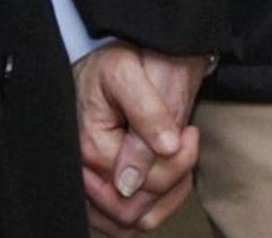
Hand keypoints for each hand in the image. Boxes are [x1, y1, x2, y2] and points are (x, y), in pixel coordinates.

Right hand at [72, 43, 210, 233]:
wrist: (131, 51)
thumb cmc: (130, 58)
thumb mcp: (132, 74)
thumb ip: (144, 116)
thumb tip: (147, 166)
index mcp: (90, 145)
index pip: (141, 186)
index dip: (177, 164)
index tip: (189, 132)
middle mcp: (82, 171)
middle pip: (132, 211)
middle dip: (171, 181)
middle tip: (185, 140)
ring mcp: (88, 183)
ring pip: (129, 222)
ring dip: (163, 196)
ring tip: (176, 157)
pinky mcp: (97, 187)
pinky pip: (123, 221)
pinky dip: (152, 206)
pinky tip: (168, 175)